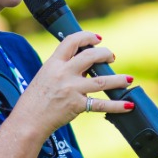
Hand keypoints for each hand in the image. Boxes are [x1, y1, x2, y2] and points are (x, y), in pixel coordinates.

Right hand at [9, 31, 135, 136]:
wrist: (28, 120)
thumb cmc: (35, 99)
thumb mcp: (45, 75)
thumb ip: (63, 67)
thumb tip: (85, 64)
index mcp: (54, 63)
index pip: (72, 42)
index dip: (87, 37)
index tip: (98, 38)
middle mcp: (64, 73)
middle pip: (90, 57)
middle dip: (105, 54)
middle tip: (112, 58)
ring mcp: (71, 89)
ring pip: (101, 81)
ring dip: (118, 80)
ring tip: (128, 79)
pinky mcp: (77, 105)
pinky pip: (101, 104)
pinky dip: (117, 105)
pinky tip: (128, 104)